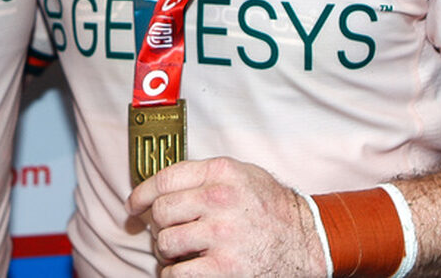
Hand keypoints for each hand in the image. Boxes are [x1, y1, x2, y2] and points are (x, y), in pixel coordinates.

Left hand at [127, 157, 327, 276]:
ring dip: (167, 251)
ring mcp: (221, 235)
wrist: (307, 242)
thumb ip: (207, 175)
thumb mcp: (244, 175)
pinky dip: (174, 274)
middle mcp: (220, 200)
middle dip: (159, 226)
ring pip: (165, 242)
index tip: (133, 206)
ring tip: (181, 252)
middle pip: (162, 211)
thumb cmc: (272, 209)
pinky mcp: (224, 269)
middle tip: (168, 232)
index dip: (141, 194)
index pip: (164, 179)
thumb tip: (161, 187)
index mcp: (223, 172)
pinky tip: (187, 269)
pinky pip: (177, 273)